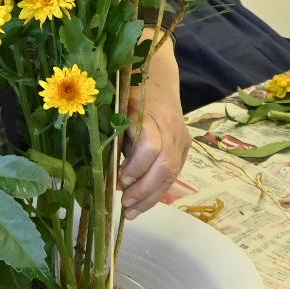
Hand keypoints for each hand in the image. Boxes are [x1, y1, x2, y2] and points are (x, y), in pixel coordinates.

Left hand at [121, 60, 190, 216]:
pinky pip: (174, 174)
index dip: (137, 166)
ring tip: (132, 212)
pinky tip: (142, 203)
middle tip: (125, 204)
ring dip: (151, 197)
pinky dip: (158, 191)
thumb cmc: (128, 92)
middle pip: (165, 165)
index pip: (151, 145)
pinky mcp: (184, 148)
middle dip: (144, 189)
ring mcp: (181, 138)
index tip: (121, 179)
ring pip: (172, 174)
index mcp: (150, 114)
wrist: (157, 77)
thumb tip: (105, 173)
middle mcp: (171, 128)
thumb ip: (113, 136)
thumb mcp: (116, 109)